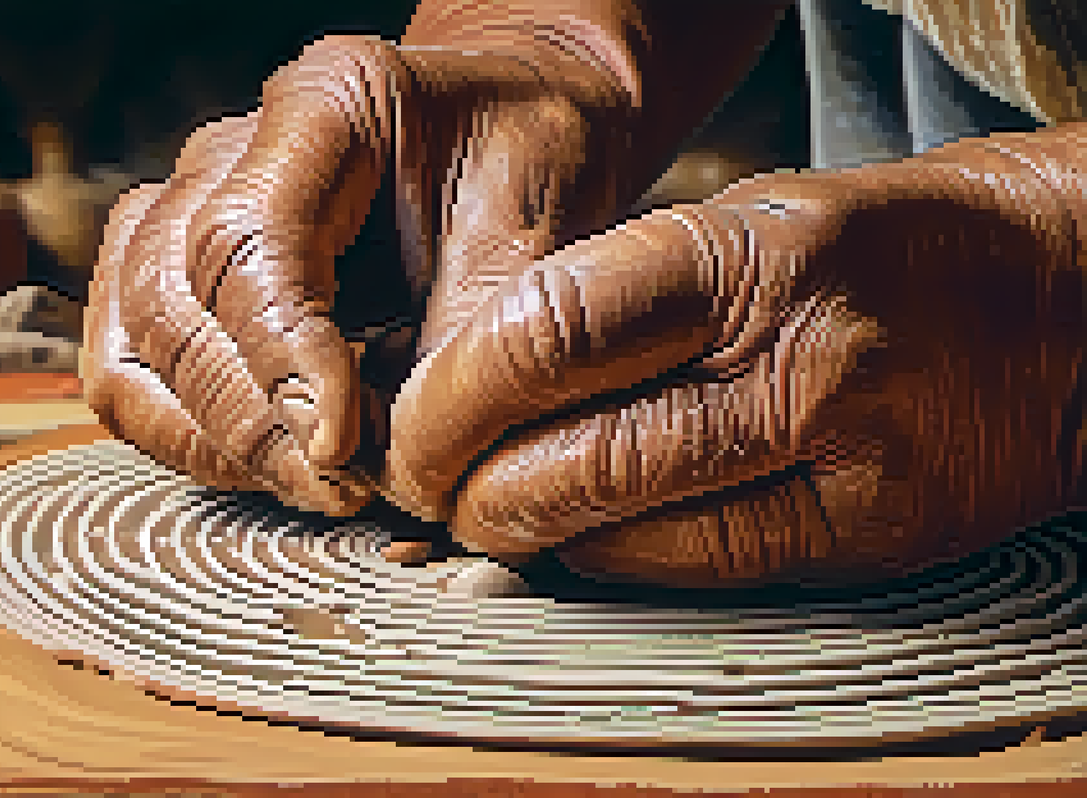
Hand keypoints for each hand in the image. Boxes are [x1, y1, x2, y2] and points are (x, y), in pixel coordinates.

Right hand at [82, 32, 635, 515]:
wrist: (511, 132)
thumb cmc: (531, 163)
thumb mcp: (541, 229)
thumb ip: (470, 334)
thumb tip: (399, 466)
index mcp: (324, 104)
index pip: (248, 241)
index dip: (281, 357)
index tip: (342, 445)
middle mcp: (228, 151)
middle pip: (172, 299)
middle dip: (253, 420)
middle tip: (346, 489)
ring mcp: (182, 210)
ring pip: (135, 344)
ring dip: (216, 438)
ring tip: (319, 485)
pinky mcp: (168, 276)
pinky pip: (130, 373)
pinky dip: (187, 436)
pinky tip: (275, 466)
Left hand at [385, 125, 1086, 588]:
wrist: (1055, 303)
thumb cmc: (869, 254)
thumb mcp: (744, 224)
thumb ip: (615, 298)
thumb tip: (470, 381)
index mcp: (750, 256)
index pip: (549, 333)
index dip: (451, 395)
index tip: (412, 422)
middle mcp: (800, 359)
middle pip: (575, 453)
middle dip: (467, 485)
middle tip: (430, 483)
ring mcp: (843, 459)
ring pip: (626, 533)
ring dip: (528, 533)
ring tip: (493, 509)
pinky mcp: (868, 538)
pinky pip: (698, 572)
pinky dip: (611, 560)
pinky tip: (585, 534)